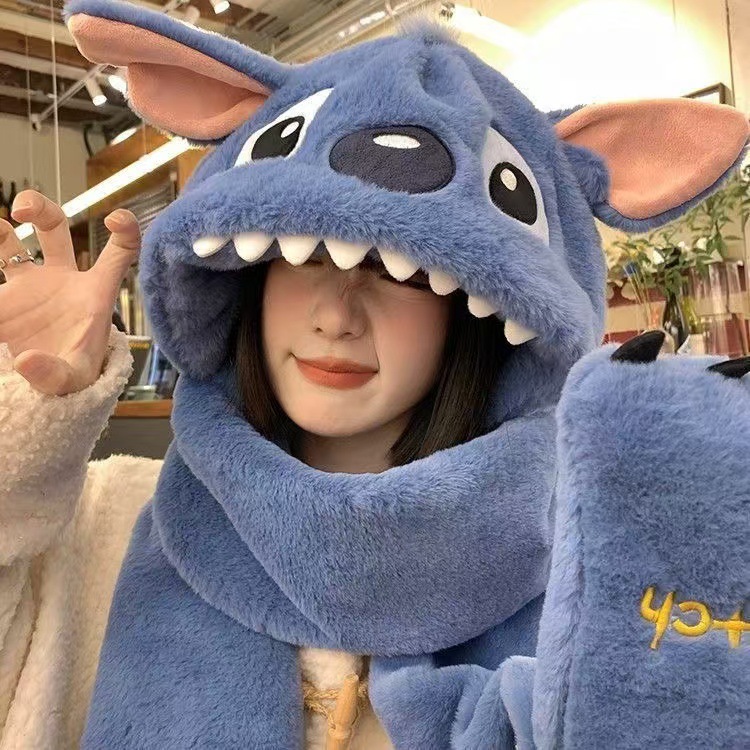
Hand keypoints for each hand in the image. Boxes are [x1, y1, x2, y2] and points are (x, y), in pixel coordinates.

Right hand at [0, 190, 140, 394]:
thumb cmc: (74, 380)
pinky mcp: (5, 299)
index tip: (115, 217)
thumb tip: (26, 361)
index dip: (126, 230)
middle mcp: (63, 281)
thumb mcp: (72, 381)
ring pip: (14, 242)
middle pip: (55, 228)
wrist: (48, 388)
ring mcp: (31, 285)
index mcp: (95, 294)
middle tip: (21, 211)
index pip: (119, 253)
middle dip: (40, 207)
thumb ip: (54, 374)